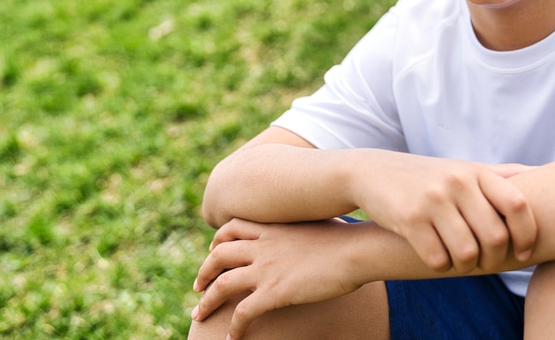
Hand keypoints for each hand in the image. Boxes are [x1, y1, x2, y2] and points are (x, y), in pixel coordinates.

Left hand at [191, 218, 360, 338]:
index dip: (218, 240)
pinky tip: (233, 338)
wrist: (356, 250)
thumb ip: (304, 232)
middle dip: (203, 272)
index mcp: (274, 228)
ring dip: (207, 301)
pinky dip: (234, 327)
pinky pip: (242, 312)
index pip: (232, 228)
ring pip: (222, 285)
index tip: (213, 251)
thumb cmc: (348, 239)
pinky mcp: (275, 292)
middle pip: (218, 255)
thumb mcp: (318, 226)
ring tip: (199, 315)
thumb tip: (310, 237)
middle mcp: (264, 245)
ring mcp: (267, 269)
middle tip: (197, 287)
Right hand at [348, 151, 536, 272]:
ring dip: (467, 266)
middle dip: (495, 260)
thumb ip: (501, 174)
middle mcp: (457, 183)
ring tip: (461, 260)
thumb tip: (542, 173)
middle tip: (486, 263)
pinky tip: (437, 257)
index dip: (528, 234)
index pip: (518, 205)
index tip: (524, 252)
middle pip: (495, 237)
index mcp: (476, 172)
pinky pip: (438, 259)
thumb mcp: (464, 169)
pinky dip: (441, 266)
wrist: (373, 173)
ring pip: (468, 253)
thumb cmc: (429, 177)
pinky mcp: (409, 218)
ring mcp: (433, 200)